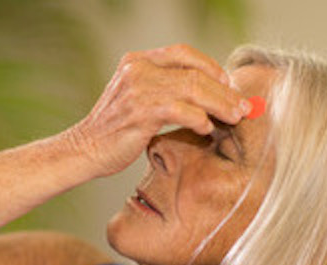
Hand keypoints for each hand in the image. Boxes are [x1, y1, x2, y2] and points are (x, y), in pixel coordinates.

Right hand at [64, 44, 250, 176]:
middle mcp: (137, 69)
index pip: (182, 53)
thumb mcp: (137, 99)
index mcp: (137, 61)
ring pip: (192, 89)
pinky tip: (206, 128)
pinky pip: (181, 110)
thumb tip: (206, 94)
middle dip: (223, 90)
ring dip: (219, 104)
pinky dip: (200, 119)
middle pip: (193, 72)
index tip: (228, 84)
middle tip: (242, 106)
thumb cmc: (115, 130)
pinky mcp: (140, 112)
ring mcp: (138, 89)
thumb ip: (165, 90)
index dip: (210, 67)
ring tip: (235, 117)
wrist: (84, 149)